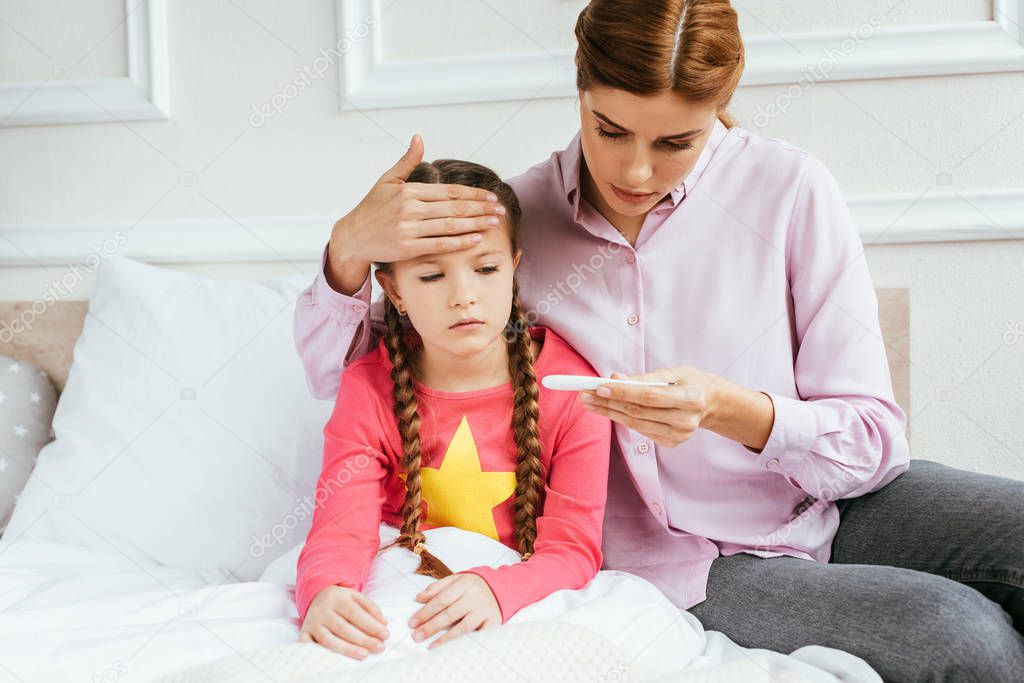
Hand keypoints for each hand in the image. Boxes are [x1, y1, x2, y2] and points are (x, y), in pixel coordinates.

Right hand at [298, 585, 388, 659]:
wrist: (318, 595)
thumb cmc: (341, 599)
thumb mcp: (356, 596)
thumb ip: (371, 607)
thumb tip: (383, 623)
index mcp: (337, 598)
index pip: (356, 613)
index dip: (371, 625)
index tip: (385, 634)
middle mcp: (323, 610)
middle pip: (343, 628)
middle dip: (363, 639)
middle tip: (379, 647)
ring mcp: (312, 622)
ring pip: (328, 639)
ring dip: (347, 649)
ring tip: (364, 654)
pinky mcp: (305, 632)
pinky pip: (308, 644)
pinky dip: (315, 652)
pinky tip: (329, 659)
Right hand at [329, 134, 504, 268]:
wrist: (352, 236)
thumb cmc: (371, 208)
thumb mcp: (387, 180)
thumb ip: (407, 161)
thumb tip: (418, 138)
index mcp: (410, 191)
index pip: (449, 191)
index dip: (473, 194)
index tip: (491, 196)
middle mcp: (411, 208)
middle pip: (454, 208)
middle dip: (481, 208)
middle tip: (501, 210)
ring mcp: (409, 229)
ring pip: (450, 226)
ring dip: (475, 224)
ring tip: (494, 222)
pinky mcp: (407, 248)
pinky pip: (439, 244)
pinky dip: (459, 242)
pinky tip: (476, 239)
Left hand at [408, 573, 500, 648]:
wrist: (503, 586)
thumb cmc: (474, 585)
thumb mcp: (457, 579)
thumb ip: (438, 587)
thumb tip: (419, 598)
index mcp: (464, 584)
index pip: (441, 599)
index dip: (425, 612)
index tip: (412, 622)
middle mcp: (475, 597)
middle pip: (449, 614)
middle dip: (431, 626)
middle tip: (416, 636)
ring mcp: (484, 610)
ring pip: (463, 626)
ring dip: (445, 637)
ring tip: (431, 645)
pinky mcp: (494, 622)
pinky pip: (478, 635)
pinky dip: (466, 641)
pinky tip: (454, 647)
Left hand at [580, 367, 717, 447]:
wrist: (711, 403)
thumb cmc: (690, 382)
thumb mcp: (673, 373)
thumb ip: (644, 378)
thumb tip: (614, 378)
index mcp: (691, 398)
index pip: (649, 396)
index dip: (623, 392)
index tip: (599, 386)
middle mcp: (686, 421)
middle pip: (639, 412)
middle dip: (609, 402)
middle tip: (586, 394)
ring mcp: (679, 435)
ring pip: (636, 424)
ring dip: (609, 412)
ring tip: (590, 402)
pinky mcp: (672, 443)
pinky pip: (641, 430)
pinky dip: (623, 419)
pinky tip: (610, 410)